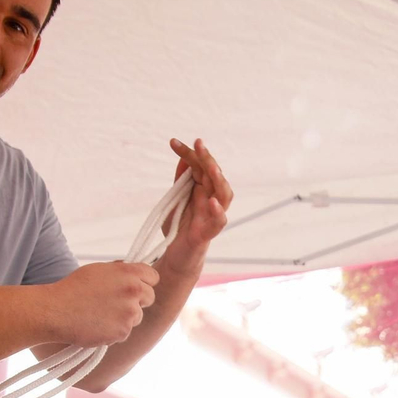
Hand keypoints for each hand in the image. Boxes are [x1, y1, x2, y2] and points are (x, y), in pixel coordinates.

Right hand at [41, 261, 159, 346]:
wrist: (56, 311)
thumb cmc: (73, 289)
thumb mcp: (99, 270)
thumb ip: (121, 272)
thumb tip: (135, 276)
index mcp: (128, 272)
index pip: (153, 276)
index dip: (144, 281)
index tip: (137, 286)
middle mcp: (133, 291)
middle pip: (150, 296)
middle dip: (138, 300)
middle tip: (118, 302)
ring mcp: (130, 312)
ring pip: (138, 316)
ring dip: (125, 317)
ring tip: (101, 314)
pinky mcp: (123, 331)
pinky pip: (125, 331)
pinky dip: (115, 330)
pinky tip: (98, 324)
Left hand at [163, 139, 232, 265]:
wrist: (176, 256)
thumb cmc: (178, 227)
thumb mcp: (176, 199)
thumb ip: (181, 180)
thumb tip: (183, 157)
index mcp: (202, 189)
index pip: (199, 166)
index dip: (189, 153)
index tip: (173, 142)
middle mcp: (210, 199)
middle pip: (214, 175)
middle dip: (207, 158)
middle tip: (198, 143)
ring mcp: (212, 215)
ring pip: (224, 194)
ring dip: (219, 180)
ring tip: (210, 166)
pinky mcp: (208, 233)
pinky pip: (219, 222)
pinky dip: (218, 212)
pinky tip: (212, 202)